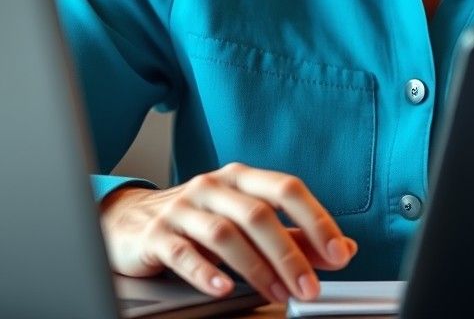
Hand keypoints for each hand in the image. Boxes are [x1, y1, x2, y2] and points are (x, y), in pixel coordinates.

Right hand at [100, 163, 357, 304]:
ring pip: (226, 234)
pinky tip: (223, 289)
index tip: (337, 253)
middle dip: (289, 254)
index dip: (316, 219)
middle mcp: (214, 186)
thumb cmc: (200, 220)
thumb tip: (341, 248)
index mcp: (242, 178)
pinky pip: (183, 253)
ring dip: (256, 268)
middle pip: (259, 215)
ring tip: (276, 294)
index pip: (287, 189)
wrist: (132, 221)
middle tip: (309, 287)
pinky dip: (206, 272)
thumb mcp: (246, 221)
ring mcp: (184, 208)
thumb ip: (293, 234)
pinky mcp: (157, 234)